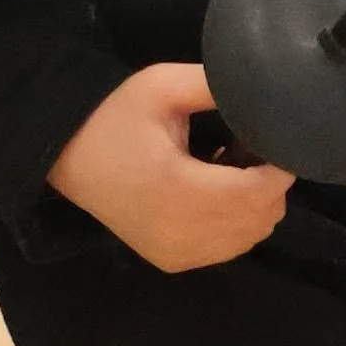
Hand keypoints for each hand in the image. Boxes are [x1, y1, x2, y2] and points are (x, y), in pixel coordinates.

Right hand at [49, 63, 293, 272]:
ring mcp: (175, 253)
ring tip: (233, 170)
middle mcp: (178, 232)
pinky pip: (226, 249)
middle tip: (253, 150)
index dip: (279, 170)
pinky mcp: (171, 261)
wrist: (65, 154)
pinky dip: (234, 224)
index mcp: (177, 189)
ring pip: (248, 238)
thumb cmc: (114, 115)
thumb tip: (265, 93)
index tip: (280, 142)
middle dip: (269, 186)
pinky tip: (214, 193)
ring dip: (253, 206)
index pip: (256, 194)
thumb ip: (215, 87)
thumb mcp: (162, 85)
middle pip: (258, 219)